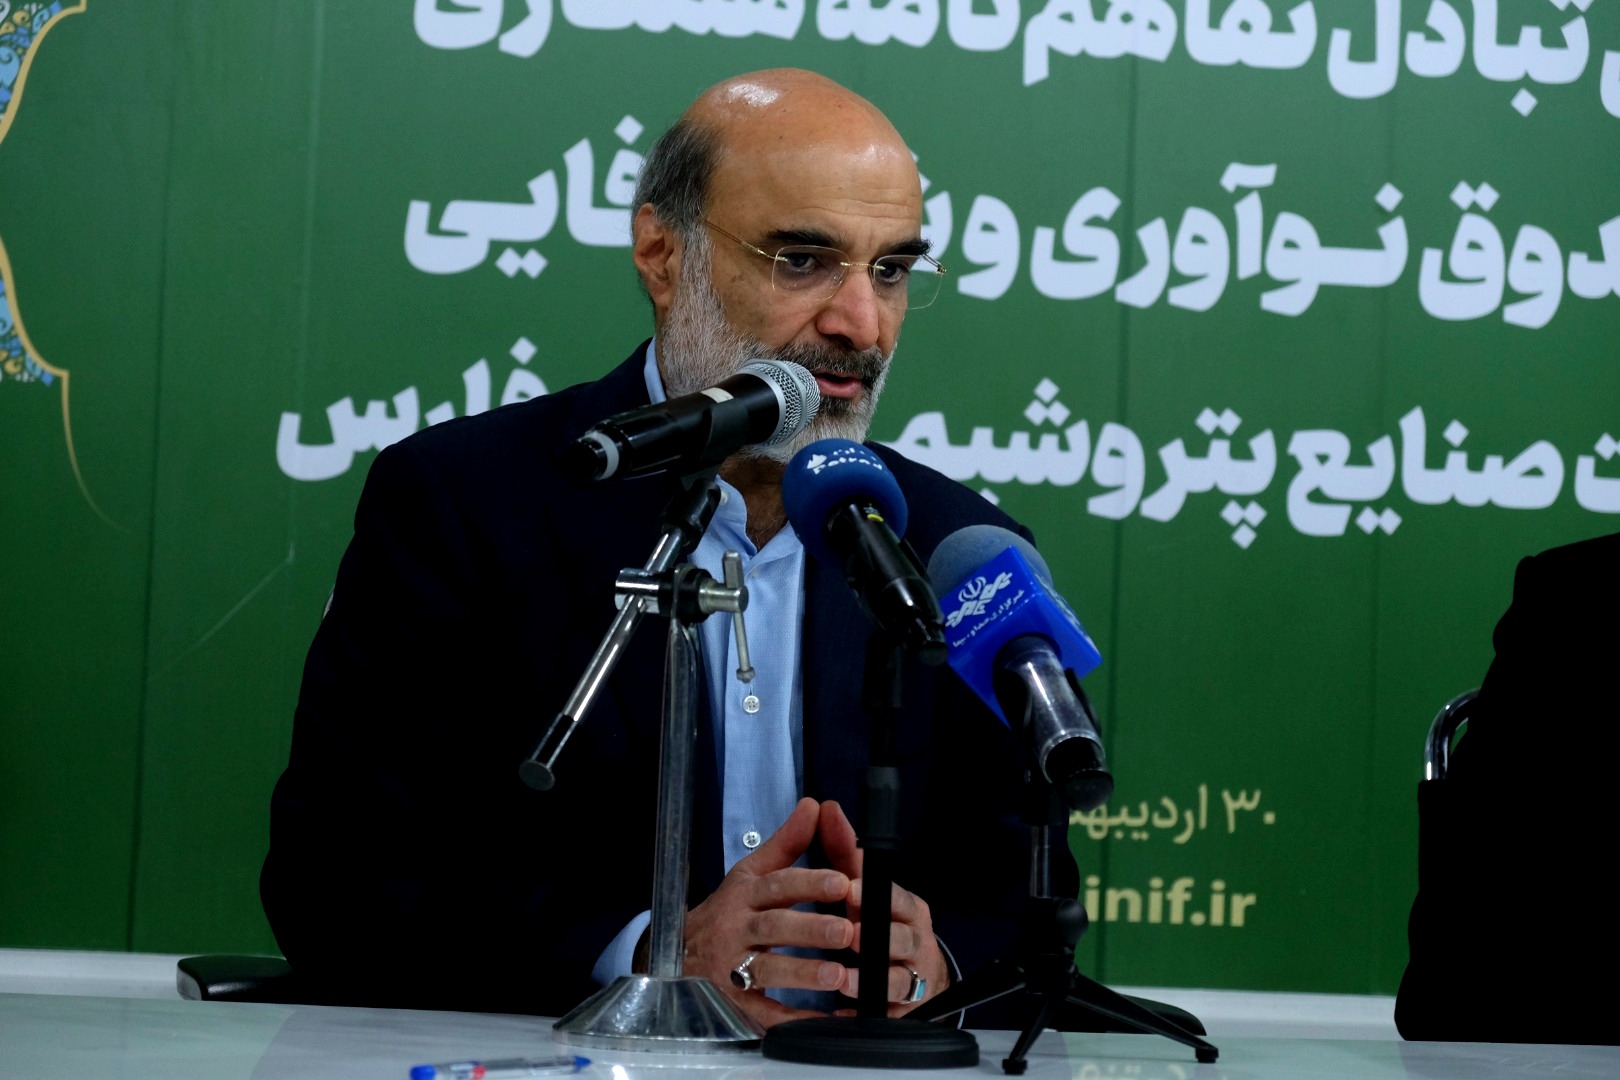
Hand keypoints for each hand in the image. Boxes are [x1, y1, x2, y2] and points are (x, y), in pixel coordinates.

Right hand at [681, 797, 856, 1028]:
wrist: (675, 957)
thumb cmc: (726, 912)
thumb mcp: (750, 874)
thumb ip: (786, 843)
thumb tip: (814, 805)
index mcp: (745, 895)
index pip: (777, 886)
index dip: (808, 883)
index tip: (841, 882)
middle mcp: (736, 929)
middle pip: (774, 927)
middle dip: (810, 929)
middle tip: (846, 930)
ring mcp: (731, 968)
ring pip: (766, 968)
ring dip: (802, 972)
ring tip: (837, 975)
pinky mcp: (734, 1004)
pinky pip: (764, 1013)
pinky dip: (793, 1019)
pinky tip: (823, 1021)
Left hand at [818, 800, 949, 1015]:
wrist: (911, 971)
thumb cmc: (878, 920)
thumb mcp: (861, 884)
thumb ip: (843, 849)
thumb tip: (824, 808)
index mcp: (906, 908)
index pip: (895, 898)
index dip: (873, 896)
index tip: (850, 892)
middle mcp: (914, 941)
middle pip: (903, 940)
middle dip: (877, 939)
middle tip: (852, 937)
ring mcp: (911, 977)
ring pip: (900, 980)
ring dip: (870, 981)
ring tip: (845, 982)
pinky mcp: (901, 1010)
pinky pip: (886, 1015)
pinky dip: (863, 1015)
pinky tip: (841, 1014)